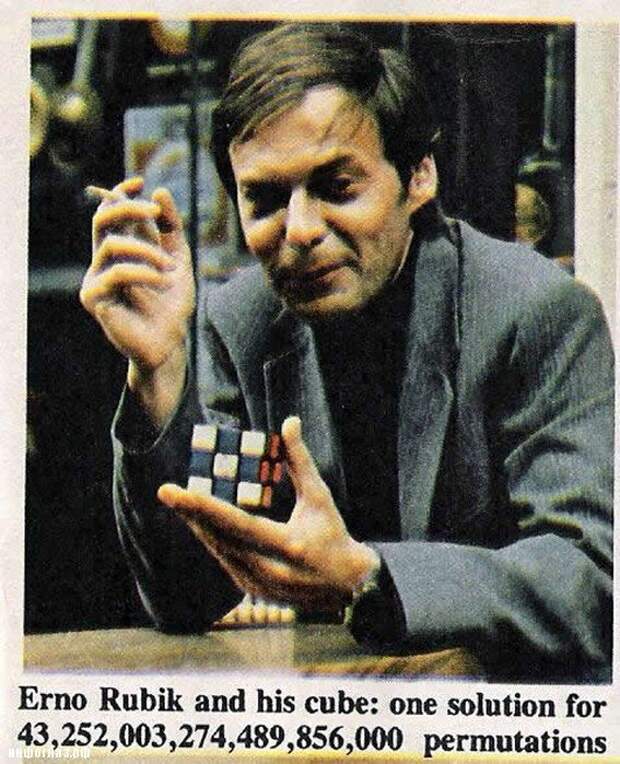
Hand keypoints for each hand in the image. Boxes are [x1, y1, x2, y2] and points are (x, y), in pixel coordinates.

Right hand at [80, 177, 194, 424]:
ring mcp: (96, 278)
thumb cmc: (172, 305)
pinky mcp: (93, 298)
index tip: (141, 182)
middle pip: (103, 218)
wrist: (171, 342)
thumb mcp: (179, 260)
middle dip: (129, 208)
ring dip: (146, 251)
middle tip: (155, 214)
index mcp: (122, 249)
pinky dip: (142, 272)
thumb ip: (170, 228)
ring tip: (169, 269)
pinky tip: (161, 281)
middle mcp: (104, 260)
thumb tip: (158, 191)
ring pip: (111, 244)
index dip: (121, 193)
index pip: (111, 211)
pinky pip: (115, 272)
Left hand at [158, 416, 379, 610]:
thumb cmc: (333, 535)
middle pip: (219, 539)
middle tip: (167, 492)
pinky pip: (225, 561)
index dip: (204, 507)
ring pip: (218, 551)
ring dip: (198, 526)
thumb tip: (289, 422)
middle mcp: (269, 569)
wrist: (347, 587)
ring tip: (180, 503)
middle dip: (191, 514)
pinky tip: (199, 523)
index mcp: (288, 545)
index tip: (177, 492)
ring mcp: (259, 585)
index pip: (237, 523)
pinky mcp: (253, 591)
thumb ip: (300, 461)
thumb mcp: (319, 497)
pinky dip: (212, 540)